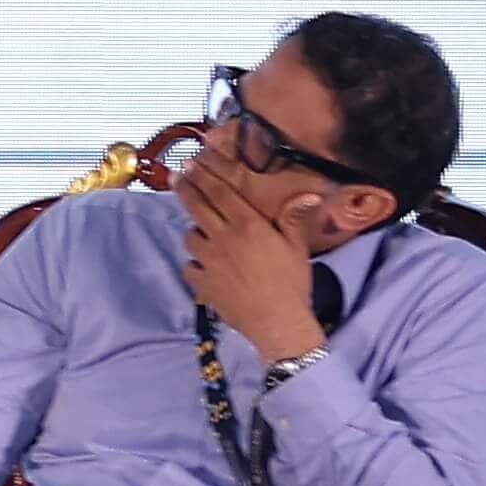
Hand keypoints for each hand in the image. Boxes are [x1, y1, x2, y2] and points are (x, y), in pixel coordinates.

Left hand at [171, 143, 324, 360]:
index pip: (220, 193)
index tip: (189, 162)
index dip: (203, 175)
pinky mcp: (201, 282)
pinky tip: (204, 266)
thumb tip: (310, 194)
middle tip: (175, 176)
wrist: (278, 322)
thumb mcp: (297, 247)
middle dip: (185, 188)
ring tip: (203, 232)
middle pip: (197, 207)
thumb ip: (294, 219)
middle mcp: (223, 238)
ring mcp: (208, 261)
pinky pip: (189, 266)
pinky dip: (194, 263)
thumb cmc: (292, 282)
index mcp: (248, 225)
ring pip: (190, 237)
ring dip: (195, 231)